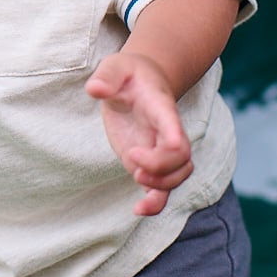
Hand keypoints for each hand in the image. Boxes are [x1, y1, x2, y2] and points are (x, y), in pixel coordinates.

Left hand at [86, 52, 192, 215]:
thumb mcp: (115, 66)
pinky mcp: (149, 164)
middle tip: (131, 159)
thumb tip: (95, 89)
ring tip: (135, 176)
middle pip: (182, 160)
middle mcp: (167, 133)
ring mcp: (160, 150)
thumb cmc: (128, 74)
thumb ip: (107, 77)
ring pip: (178, 178)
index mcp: (162, 110)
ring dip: (160, 187)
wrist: (139, 81)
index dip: (171, 146)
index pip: (175, 130)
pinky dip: (155, 205)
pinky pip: (163, 191)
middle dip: (159, 168)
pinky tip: (137, 210)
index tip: (145, 152)